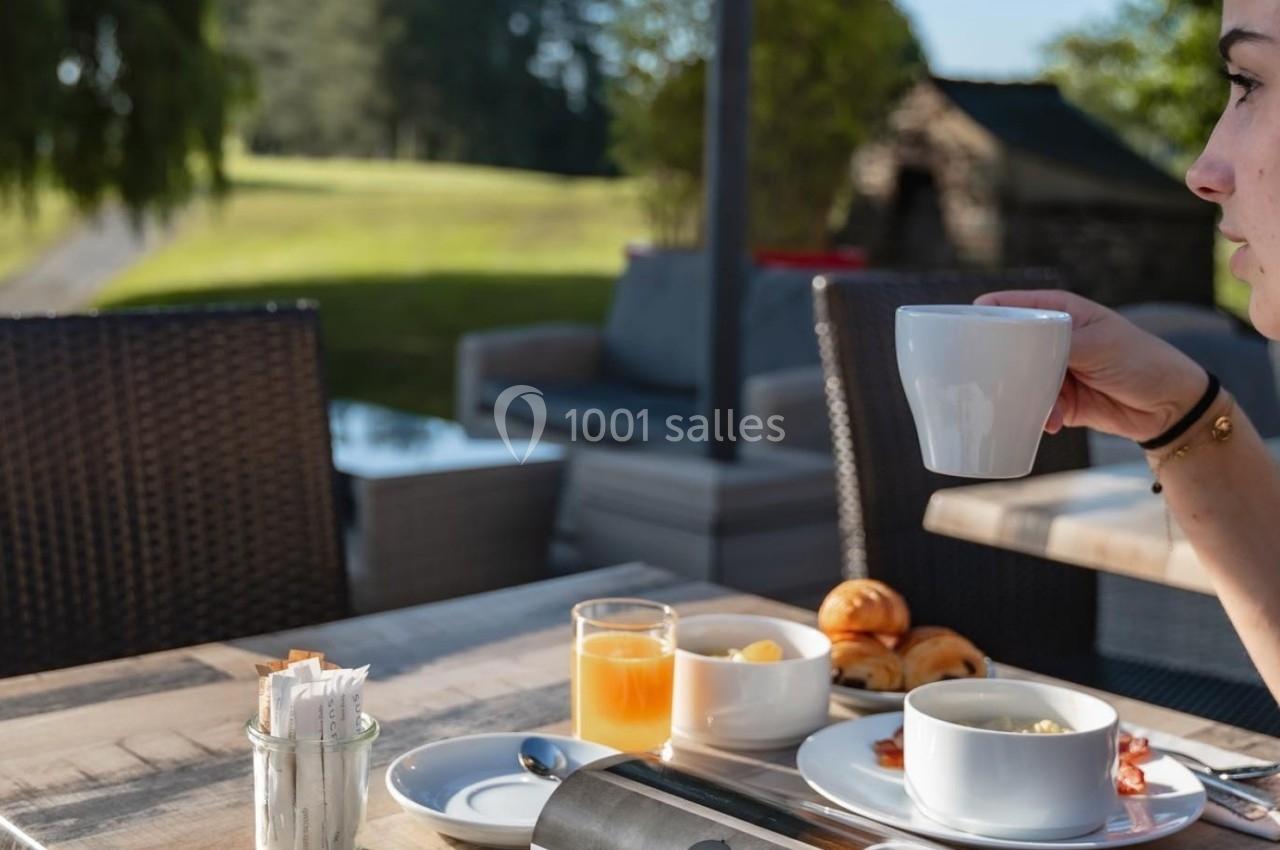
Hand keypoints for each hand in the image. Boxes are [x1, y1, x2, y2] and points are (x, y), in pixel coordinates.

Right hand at [975, 290, 1207, 441]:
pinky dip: (1038, 416)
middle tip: (982, 380)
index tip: (960, 335)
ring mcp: (1052, 370)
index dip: (980, 318)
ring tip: (1039, 406)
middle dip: (994, 365)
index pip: (1006, 306)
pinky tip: (1052, 422)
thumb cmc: (1140, 360)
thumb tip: (1016, 350)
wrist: (1171, 407)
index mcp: (1056, 311)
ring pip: (1016, 380)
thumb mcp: (1097, 345)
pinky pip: (1033, 406)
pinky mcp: (1059, 400)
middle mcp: (1049, 338)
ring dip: (1021, 396)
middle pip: (1004, 347)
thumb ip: (1056, 344)